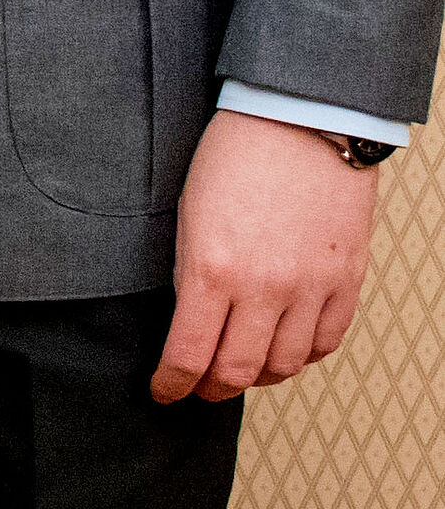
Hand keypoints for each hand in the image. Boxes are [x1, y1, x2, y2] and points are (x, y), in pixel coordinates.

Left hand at [151, 110, 379, 404]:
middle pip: (237, 372)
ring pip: (285, 366)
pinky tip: (285, 345)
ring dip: (258, 375)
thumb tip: (189, 324)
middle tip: (199, 388)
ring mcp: (310, 287)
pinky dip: (303, 354)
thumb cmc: (235, 152)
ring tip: (242, 366)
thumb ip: (192, 274)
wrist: (298, 117)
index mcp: (214, 268)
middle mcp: (265, 288)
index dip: (171, 384)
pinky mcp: (345, 281)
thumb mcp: (190, 212)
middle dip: (210, 389)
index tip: (163, 391)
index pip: (189, 355)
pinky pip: (326, 343)